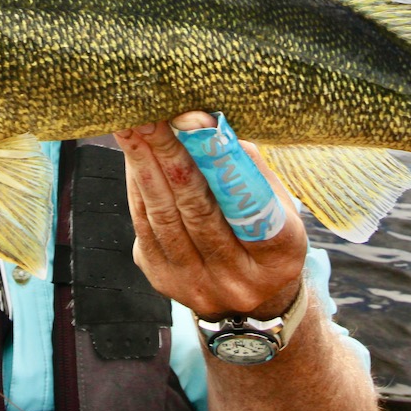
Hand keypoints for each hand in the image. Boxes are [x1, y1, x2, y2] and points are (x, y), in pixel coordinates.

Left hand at [116, 113, 306, 318]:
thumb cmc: (265, 230)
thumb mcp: (276, 202)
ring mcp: (198, 286)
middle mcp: (239, 280)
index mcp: (279, 257)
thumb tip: (207, 123)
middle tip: (150, 116)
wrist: (249, 295)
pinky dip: (138, 187)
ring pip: (164, 218)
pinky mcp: (164, 281)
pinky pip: (144, 228)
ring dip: (144, 168)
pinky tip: (133, 156)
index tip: (192, 120)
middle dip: (170, 156)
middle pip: (198, 210)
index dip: (219, 161)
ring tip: (132, 128)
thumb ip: (246, 168)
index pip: (250, 207)